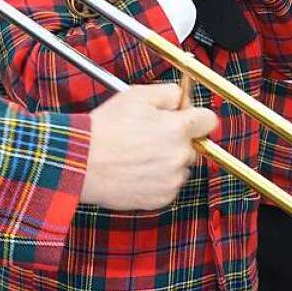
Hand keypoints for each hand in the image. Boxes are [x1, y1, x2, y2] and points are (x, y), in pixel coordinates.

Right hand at [80, 84, 217, 209]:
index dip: (196, 116)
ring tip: (137, 154)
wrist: (82, 162)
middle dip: (177, 139)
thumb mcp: (137, 95)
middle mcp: (180, 155)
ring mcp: (172, 179)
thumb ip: (169, 92)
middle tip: (149, 135)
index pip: (209, 120)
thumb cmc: (106, 128)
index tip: (185, 117)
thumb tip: (182, 98)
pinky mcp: (162, 198)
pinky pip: (168, 185)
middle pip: (193, 144)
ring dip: (167, 160)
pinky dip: (157, 179)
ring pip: (180, 166)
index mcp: (178, 128)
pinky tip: (136, 170)